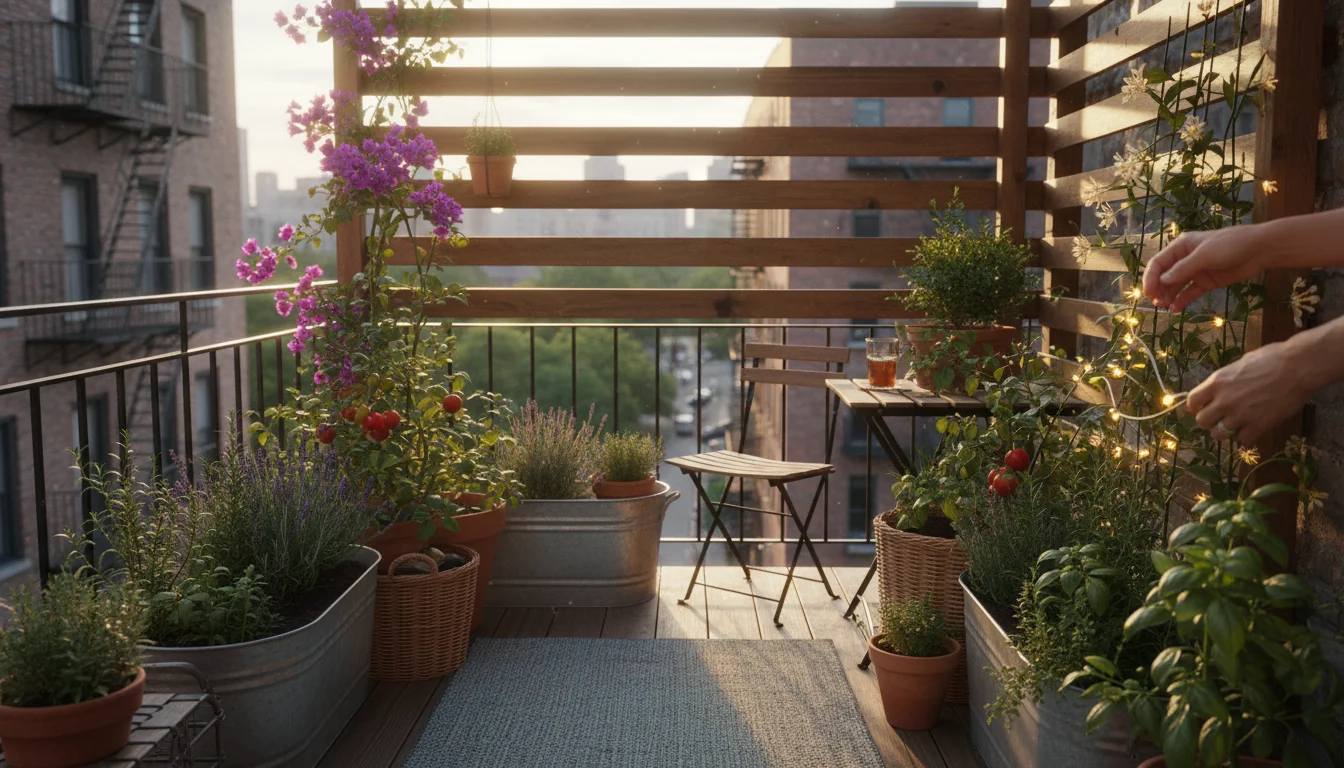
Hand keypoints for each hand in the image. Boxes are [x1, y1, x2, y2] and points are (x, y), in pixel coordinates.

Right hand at [1142, 228, 1264, 311]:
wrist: (1259, 250)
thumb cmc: (1230, 245)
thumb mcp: (1204, 255)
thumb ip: (1183, 269)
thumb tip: (1162, 281)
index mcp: (1181, 247)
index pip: (1158, 263)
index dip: (1151, 278)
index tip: (1149, 293)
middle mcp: (1185, 259)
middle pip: (1164, 276)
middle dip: (1158, 289)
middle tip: (1156, 303)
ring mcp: (1196, 271)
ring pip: (1175, 286)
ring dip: (1168, 296)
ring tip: (1165, 308)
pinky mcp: (1207, 282)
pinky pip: (1190, 293)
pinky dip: (1182, 300)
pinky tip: (1176, 309)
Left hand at [1185, 341, 1306, 444]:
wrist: (1298, 367)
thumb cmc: (1272, 358)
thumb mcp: (1240, 364)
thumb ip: (1226, 380)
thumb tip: (1219, 388)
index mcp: (1217, 382)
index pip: (1192, 402)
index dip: (1197, 407)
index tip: (1204, 407)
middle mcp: (1223, 400)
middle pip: (1202, 421)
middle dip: (1210, 421)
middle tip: (1221, 418)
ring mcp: (1240, 415)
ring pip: (1218, 435)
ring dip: (1226, 431)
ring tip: (1236, 425)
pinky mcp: (1258, 426)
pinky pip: (1243, 441)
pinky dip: (1247, 438)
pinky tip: (1253, 429)